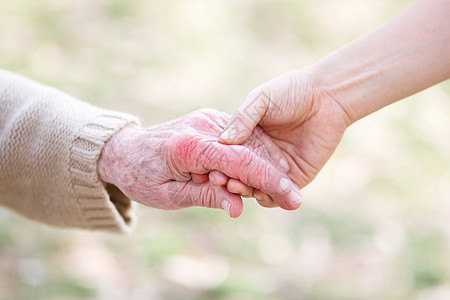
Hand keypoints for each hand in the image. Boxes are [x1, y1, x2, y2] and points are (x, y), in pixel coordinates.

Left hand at [97, 109, 300, 217]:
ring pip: (248, 144)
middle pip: (250, 152)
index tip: (293, 198)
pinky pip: (238, 139)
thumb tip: (237, 208)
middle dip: (274, 177)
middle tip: (294, 200)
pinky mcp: (209, 120)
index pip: (241, 163)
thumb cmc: (141, 176)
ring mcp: (207, 119)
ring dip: (264, 168)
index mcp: (190, 145)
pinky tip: (258, 175)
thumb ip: (205, 197)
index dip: (270, 182)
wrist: (123, 150)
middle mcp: (203, 126)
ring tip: (279, 192)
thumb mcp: (169, 196)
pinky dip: (250, 158)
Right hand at [219, 70, 349, 197]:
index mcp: (246, 138)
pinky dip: (268, 198)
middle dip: (228, 180)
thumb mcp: (260, 100)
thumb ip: (242, 119)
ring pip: (255, 188)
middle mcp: (258, 156)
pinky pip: (278, 195)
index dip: (218, 163)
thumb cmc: (290, 92)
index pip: (227, 157)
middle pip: (239, 176)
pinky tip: (261, 193)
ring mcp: (276, 169)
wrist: (326, 97)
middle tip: (221, 180)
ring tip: (238, 186)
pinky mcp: (295, 178)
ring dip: (245, 191)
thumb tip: (222, 141)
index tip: (208, 167)